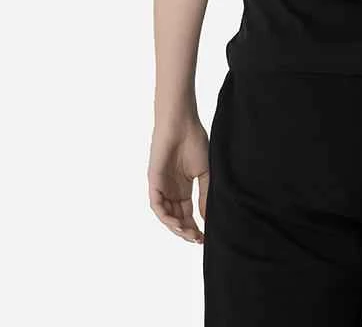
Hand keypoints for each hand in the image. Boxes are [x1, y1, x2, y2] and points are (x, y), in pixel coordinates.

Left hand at [148, 117, 209, 243]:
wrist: (182, 123)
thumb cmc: (194, 141)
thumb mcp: (205, 172)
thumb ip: (205, 195)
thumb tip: (207, 218)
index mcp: (184, 188)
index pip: (187, 215)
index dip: (196, 227)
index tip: (206, 237)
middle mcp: (171, 191)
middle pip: (177, 219)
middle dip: (187, 231)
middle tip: (198, 239)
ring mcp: (162, 187)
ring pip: (166, 216)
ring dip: (176, 228)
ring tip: (189, 234)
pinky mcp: (154, 182)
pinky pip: (157, 205)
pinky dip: (166, 217)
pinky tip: (177, 223)